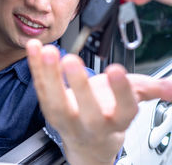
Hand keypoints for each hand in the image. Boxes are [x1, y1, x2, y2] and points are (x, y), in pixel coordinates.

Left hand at [26, 39, 171, 164]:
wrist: (86, 142)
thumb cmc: (106, 116)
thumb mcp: (129, 102)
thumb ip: (149, 89)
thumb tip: (171, 87)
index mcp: (115, 120)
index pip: (124, 110)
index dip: (121, 91)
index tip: (116, 70)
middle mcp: (90, 123)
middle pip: (86, 110)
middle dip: (79, 85)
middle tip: (72, 59)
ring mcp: (66, 119)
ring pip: (55, 101)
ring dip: (48, 74)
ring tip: (46, 51)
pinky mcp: (48, 109)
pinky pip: (40, 89)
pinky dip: (35, 67)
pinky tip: (33, 48)